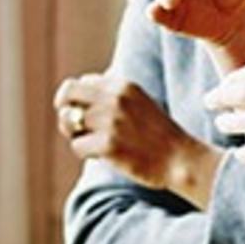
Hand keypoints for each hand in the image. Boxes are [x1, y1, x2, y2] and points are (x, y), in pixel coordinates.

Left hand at [53, 73, 213, 198]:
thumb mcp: (137, 103)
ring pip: (68, 123)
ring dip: (77, 136)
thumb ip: (109, 97)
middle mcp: (114, 98)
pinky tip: (105, 156)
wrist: (181, 160)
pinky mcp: (107, 145)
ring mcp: (110, 121)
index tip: (90, 115)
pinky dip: (87, 154)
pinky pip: (77, 146)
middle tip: (72, 126)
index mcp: (122, 85)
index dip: (80, 101)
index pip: (82, 82)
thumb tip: (68, 105)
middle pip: (66, 93)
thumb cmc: (156, 135)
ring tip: (96, 144)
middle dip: (64, 110)